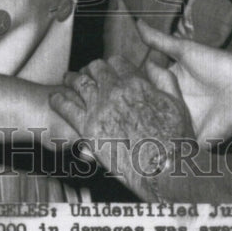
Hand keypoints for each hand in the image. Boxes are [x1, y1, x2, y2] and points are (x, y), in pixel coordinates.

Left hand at [50, 57, 194, 200]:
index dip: (112, 63)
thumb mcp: (177, 103)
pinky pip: (67, 107)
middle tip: (85, 72)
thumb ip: (165, 80)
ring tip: (67, 78)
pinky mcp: (88, 128)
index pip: (117, 62)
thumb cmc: (175, 140)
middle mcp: (116, 91)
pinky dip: (59, 100)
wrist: (163, 167)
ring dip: (72, 78)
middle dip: (91, 69)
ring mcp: (100, 108)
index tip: (108, 68)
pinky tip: (54, 99)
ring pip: (79, 83)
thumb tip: (154, 64)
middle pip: (96, 68)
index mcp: (137, 83)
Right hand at [137, 21, 231, 143]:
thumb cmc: (217, 65)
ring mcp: (182, 121)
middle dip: (142, 101)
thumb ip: (159, 41)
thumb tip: (137, 22)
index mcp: (170, 83)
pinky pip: (175, 141)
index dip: (135, 82)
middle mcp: (173, 103)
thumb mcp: (184, 50)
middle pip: (149, 105)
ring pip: (159, 123)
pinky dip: (168, 134)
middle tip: (132, 95)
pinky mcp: (192, 139)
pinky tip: (163, 124)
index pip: (145, 84)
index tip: (123, 78)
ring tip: (155, 105)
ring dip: (155, 115)